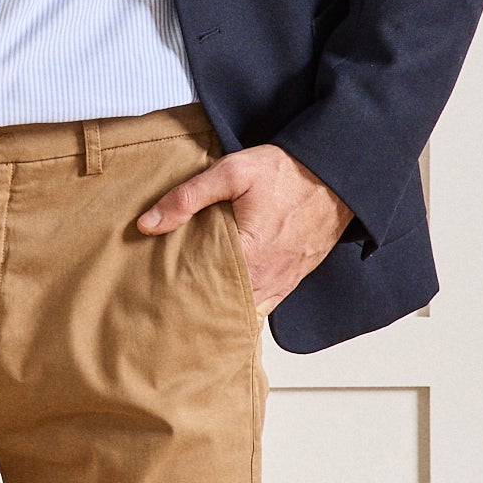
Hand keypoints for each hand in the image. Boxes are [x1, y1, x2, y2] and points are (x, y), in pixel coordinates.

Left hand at [136, 144, 353, 314]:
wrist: (335, 175)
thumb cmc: (285, 171)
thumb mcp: (232, 172)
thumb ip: (188, 197)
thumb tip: (148, 224)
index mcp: (249, 256)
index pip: (203, 290)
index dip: (178, 293)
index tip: (155, 292)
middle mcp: (268, 278)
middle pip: (223, 306)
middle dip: (196, 305)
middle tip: (167, 299)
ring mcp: (283, 282)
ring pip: (245, 310)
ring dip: (221, 307)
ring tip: (191, 300)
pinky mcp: (293, 279)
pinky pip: (264, 304)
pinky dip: (244, 303)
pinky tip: (225, 293)